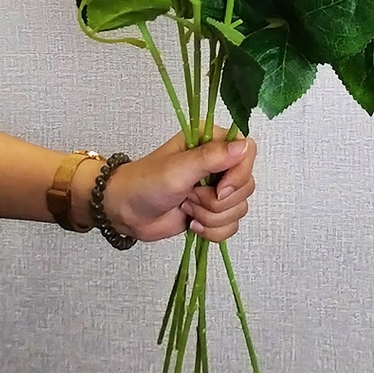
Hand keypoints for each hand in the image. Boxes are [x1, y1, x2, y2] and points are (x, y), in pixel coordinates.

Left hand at [97, 128, 256, 242]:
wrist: (126, 211)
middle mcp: (219, 163)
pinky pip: (231, 226)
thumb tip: (244, 146)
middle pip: (246, 186)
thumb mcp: (178, 169)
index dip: (238, 175)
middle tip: (189, 197)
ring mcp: (217, 189)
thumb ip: (212, 157)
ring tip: (186, 208)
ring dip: (211, 216)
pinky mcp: (213, 212)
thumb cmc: (147, 183)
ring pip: (240, 209)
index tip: (219, 189)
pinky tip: (192, 225)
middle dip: (217, 201)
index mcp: (212, 141)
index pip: (247, 153)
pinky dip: (212, 231)